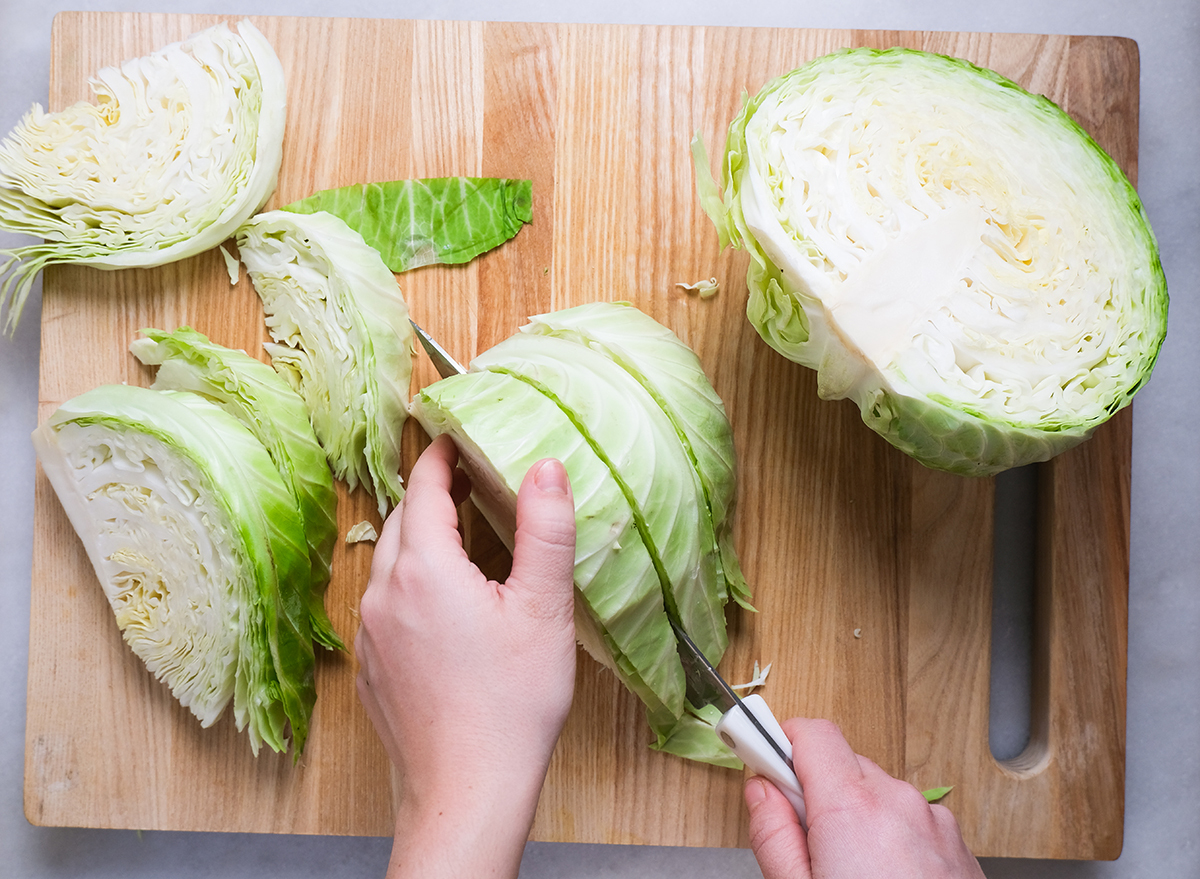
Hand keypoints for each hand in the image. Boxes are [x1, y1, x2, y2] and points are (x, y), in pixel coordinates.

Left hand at [355, 434, 576, 878]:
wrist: (467, 792)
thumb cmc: (511, 705)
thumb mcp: (543, 608)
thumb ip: (545, 529)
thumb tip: (545, 466)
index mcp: (426, 570)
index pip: (423, 488)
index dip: (441, 456)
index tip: (457, 435)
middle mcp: (385, 595)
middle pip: (401, 522)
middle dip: (431, 495)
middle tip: (469, 481)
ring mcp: (372, 635)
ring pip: (391, 565)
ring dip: (421, 541)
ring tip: (462, 540)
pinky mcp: (373, 669)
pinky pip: (386, 605)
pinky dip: (412, 585)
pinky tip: (448, 608)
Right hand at [746, 718, 984, 878]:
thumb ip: (773, 834)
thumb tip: (760, 792)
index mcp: (853, 809)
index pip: (812, 734)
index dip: (780, 744)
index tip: (761, 761)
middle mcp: (899, 803)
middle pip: (843, 764)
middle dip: (815, 790)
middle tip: (802, 841)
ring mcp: (934, 823)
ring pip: (878, 793)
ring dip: (855, 816)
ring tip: (848, 873)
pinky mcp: (956, 846)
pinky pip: (910, 820)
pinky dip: (889, 837)